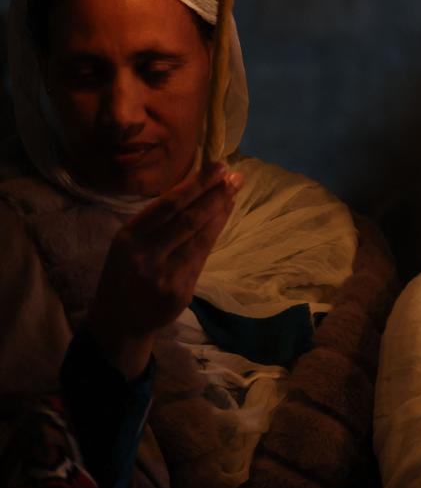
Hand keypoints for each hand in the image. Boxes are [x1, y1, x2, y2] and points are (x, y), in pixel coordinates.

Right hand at [86, 161, 242, 378]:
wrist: (119, 321)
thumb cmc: (126, 272)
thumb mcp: (129, 243)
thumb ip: (158, 220)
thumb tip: (196, 186)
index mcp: (128, 236)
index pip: (168, 205)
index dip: (195, 184)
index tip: (217, 166)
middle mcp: (144, 254)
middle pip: (187, 218)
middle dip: (213, 194)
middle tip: (234, 176)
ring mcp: (163, 274)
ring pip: (198, 237)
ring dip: (219, 212)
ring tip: (233, 192)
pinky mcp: (180, 290)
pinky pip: (202, 257)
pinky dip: (214, 234)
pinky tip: (223, 218)